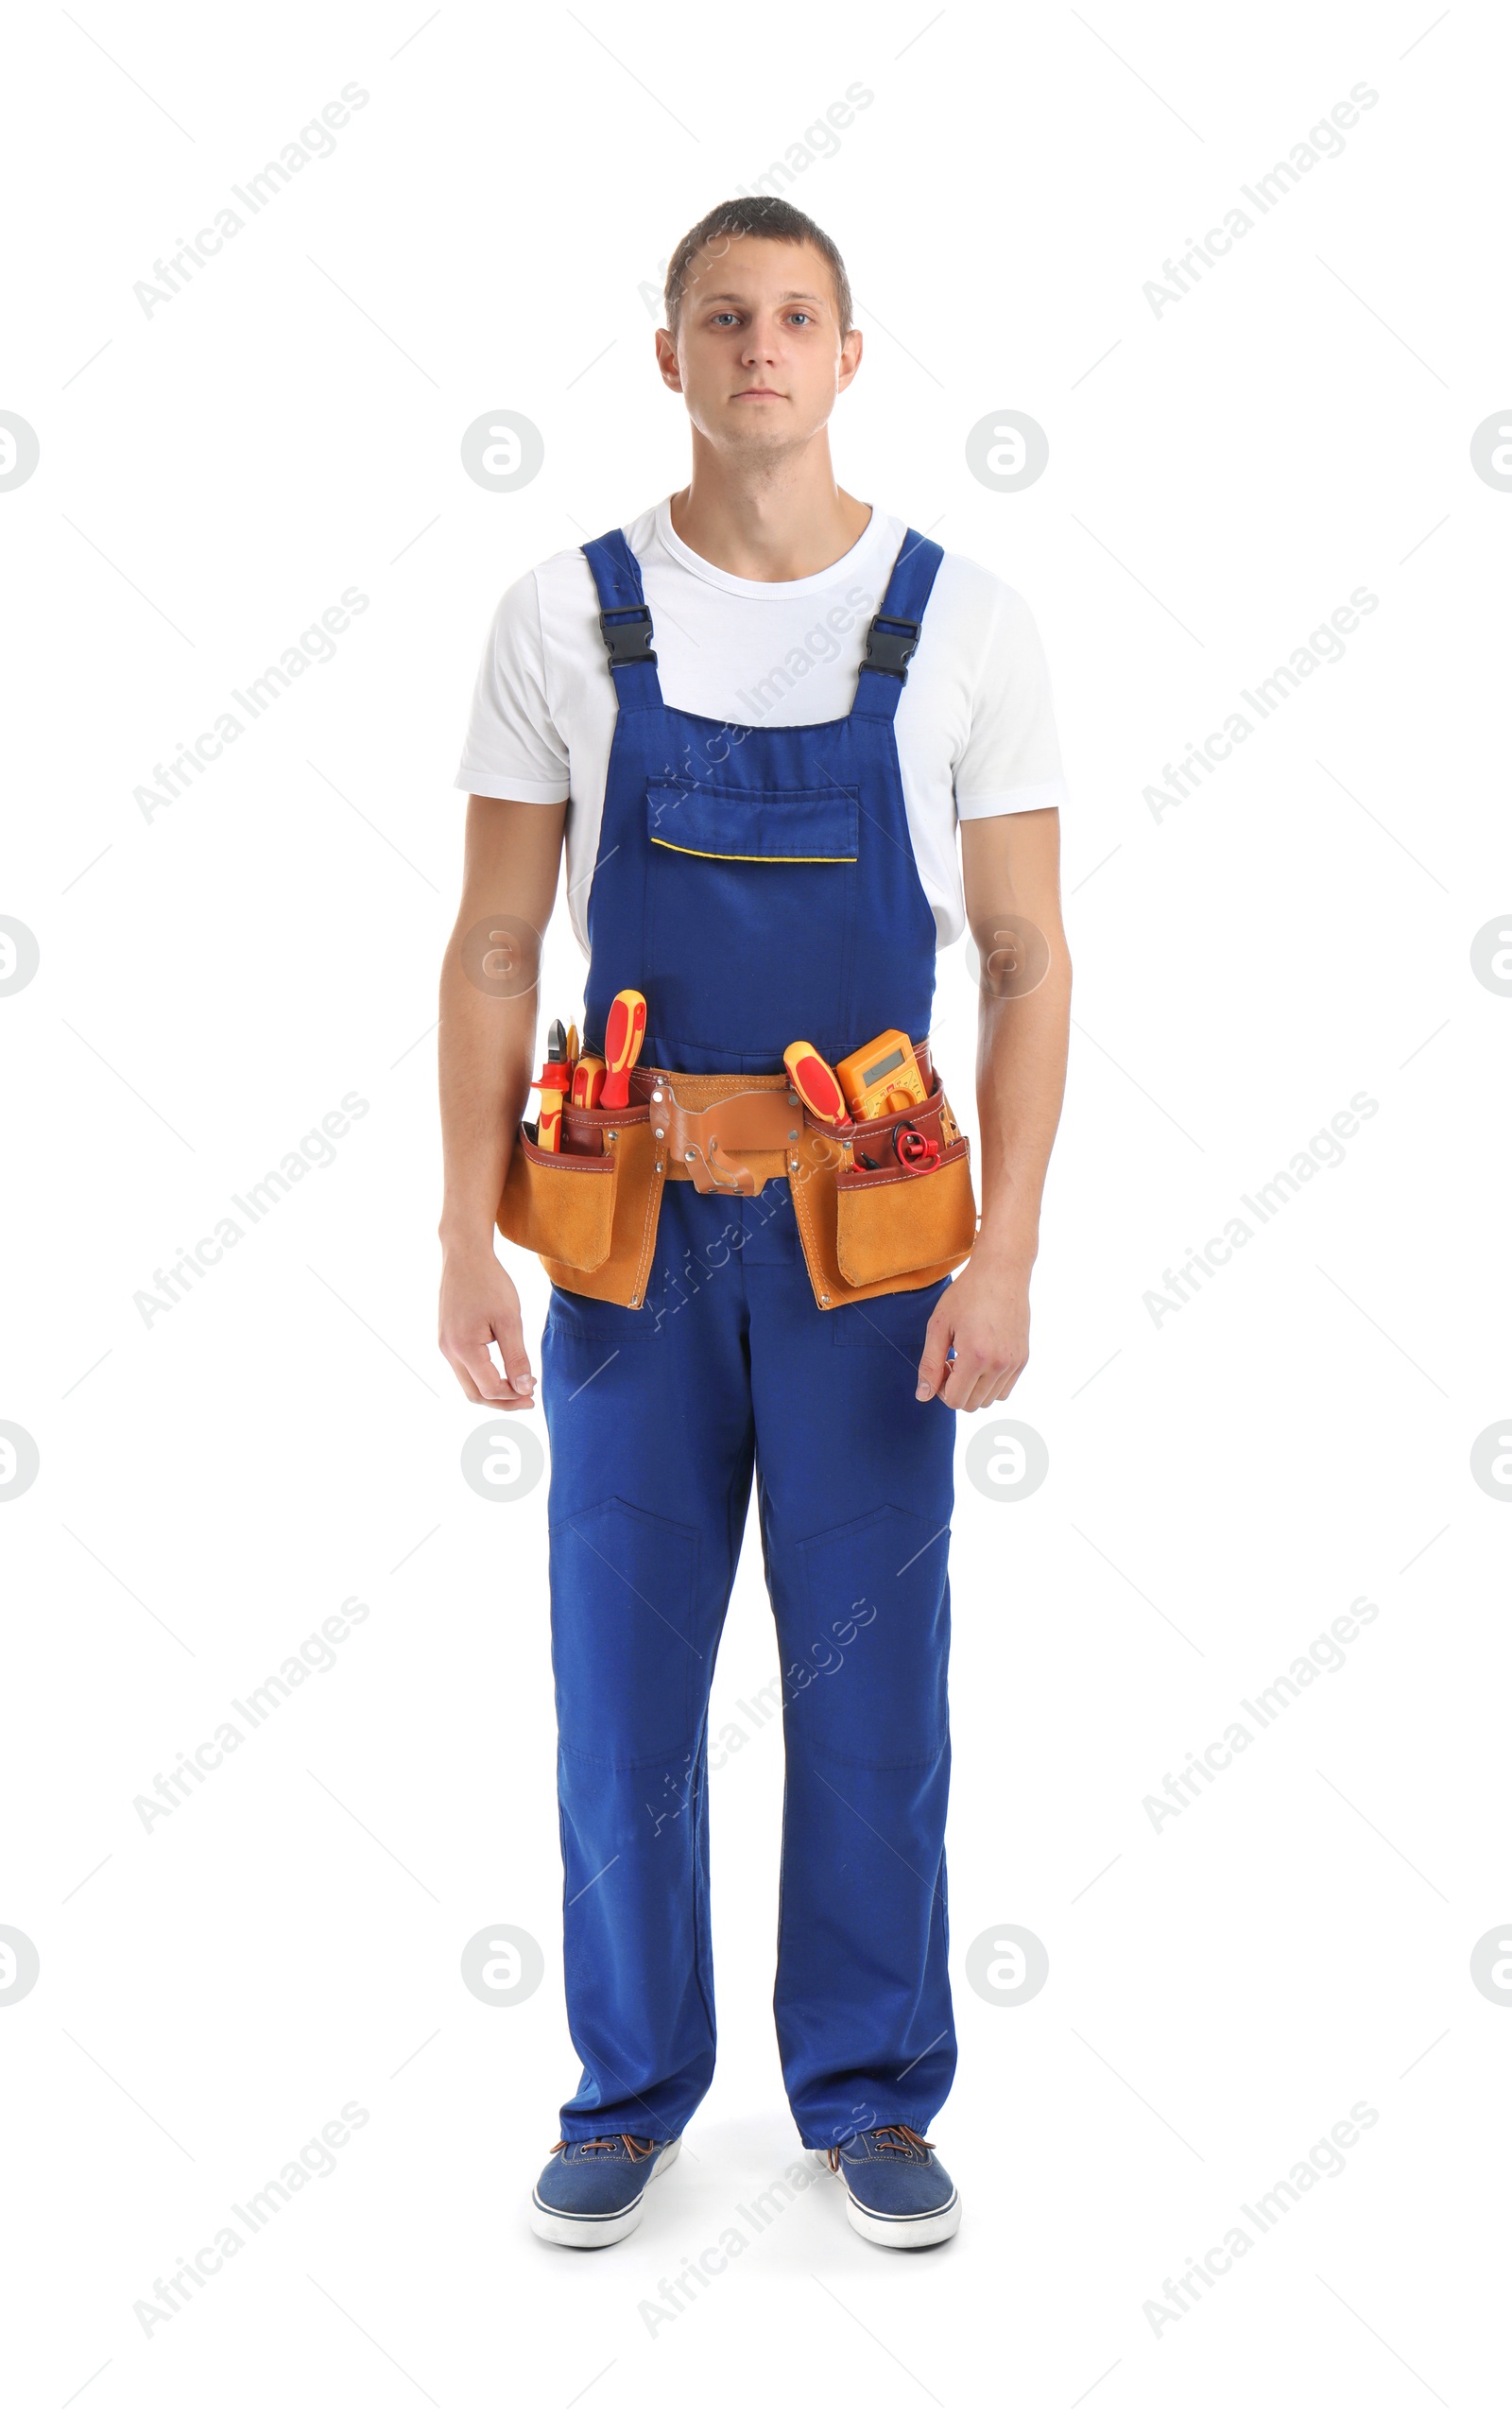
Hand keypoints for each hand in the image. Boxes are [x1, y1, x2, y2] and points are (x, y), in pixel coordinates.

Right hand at [439, 1245, 535, 1406]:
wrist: (465, 1255)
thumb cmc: (489, 1283)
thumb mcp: (510, 1320)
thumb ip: (516, 1358)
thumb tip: (524, 1389)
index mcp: (463, 1348)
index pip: (489, 1389)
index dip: (514, 1397)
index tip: (534, 1394)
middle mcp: (448, 1351)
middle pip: (474, 1394)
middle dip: (502, 1401)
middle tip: (528, 1399)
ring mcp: (445, 1345)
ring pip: (468, 1383)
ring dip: (492, 1390)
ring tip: (519, 1385)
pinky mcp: (447, 1338)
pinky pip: (464, 1368)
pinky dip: (483, 1376)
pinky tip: (502, 1369)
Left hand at [916, 1249, 1029, 1410]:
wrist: (1002, 1271)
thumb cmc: (967, 1294)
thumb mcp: (939, 1326)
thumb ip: (929, 1364)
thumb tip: (923, 1396)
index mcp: (976, 1356)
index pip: (955, 1400)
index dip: (940, 1389)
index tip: (940, 1366)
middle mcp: (1000, 1364)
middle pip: (972, 1404)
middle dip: (956, 1389)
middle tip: (951, 1361)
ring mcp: (1015, 1362)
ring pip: (989, 1400)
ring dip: (973, 1388)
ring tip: (966, 1359)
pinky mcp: (1024, 1358)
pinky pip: (1005, 1389)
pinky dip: (990, 1383)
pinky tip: (982, 1358)